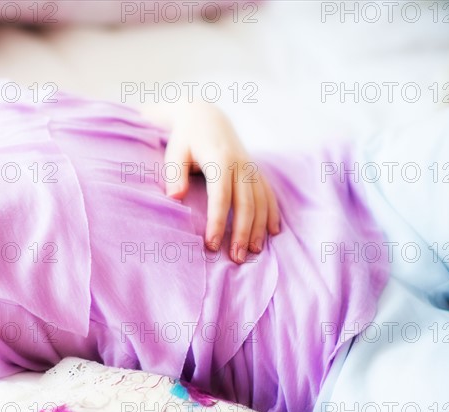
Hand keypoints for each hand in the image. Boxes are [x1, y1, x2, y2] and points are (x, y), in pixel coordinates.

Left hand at [143, 102, 280, 263]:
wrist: (206, 116)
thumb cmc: (186, 139)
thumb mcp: (175, 151)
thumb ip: (175, 174)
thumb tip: (175, 198)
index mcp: (220, 160)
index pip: (221, 197)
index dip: (218, 222)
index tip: (212, 245)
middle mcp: (240, 164)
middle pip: (246, 204)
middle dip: (243, 233)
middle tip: (237, 258)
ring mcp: (251, 168)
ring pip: (261, 201)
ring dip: (259, 228)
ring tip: (254, 252)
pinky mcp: (256, 171)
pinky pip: (269, 194)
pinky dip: (272, 213)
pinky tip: (273, 232)